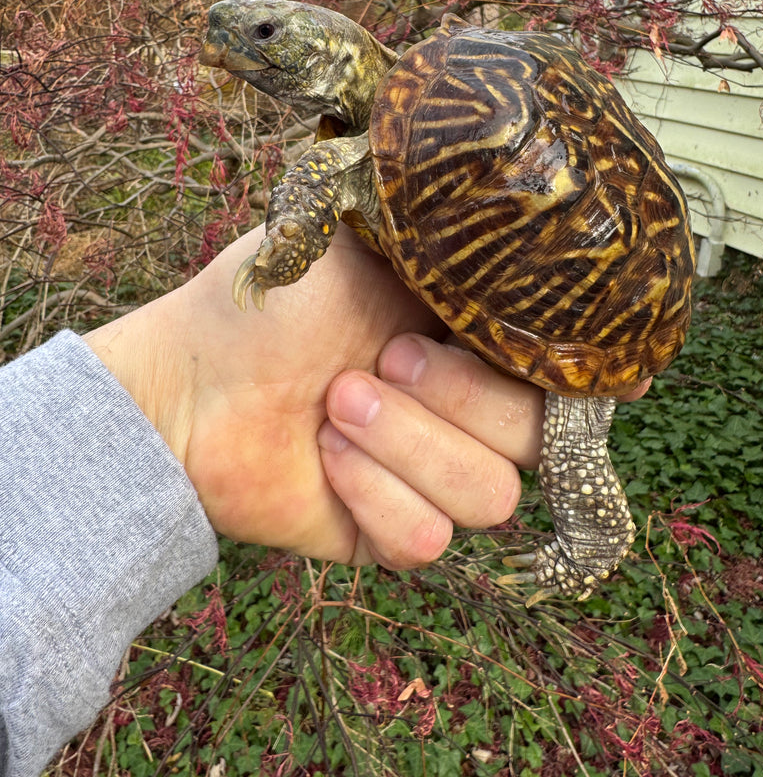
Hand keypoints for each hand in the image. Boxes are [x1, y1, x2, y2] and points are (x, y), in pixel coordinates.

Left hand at [84, 225, 543, 567]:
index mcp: (473, 344)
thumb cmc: (277, 299)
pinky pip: (427, 541)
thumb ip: (456, 247)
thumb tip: (534, 235)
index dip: (546, 371)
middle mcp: (465, 413)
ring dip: (407, 447)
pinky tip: (324, 459)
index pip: (558, 375)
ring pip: (491, 498)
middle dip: (456, 399)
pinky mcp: (388, 533)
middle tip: (378, 362)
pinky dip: (374, 496)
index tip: (503, 347)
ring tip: (336, 406)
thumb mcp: (373, 245)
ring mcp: (429, 477)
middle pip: (533, 440)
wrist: (190, 376)